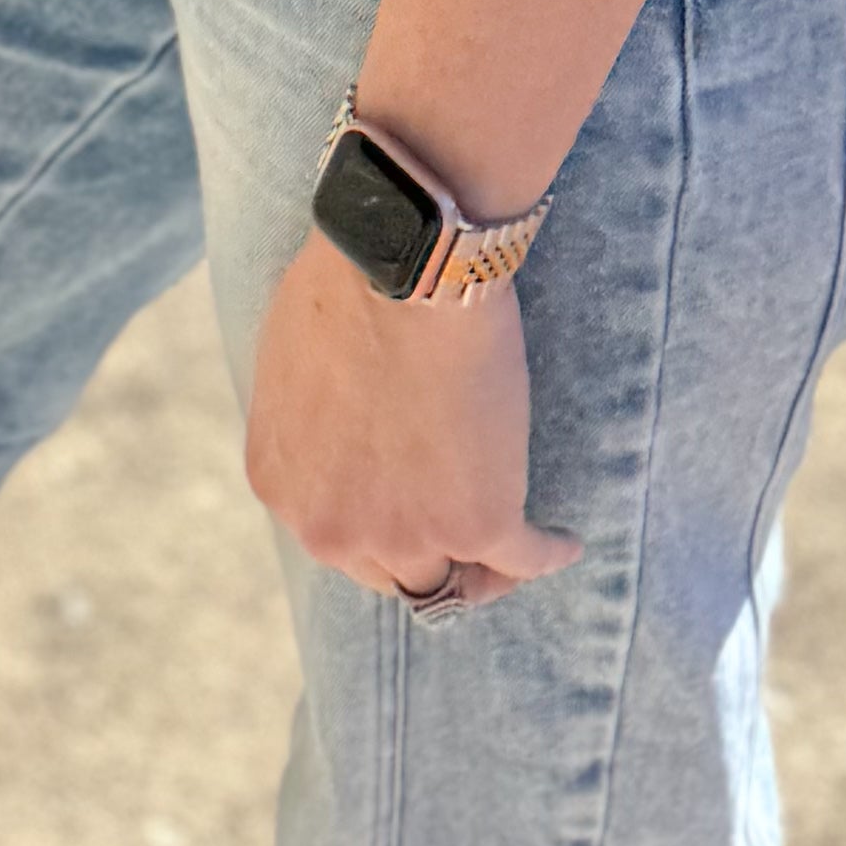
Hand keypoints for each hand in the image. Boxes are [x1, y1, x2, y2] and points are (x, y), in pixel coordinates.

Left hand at [243, 233, 579, 613]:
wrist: (406, 267)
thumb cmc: (348, 285)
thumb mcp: (291, 368)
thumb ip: (310, 425)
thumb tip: (342, 434)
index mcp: (282, 488)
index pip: (334, 537)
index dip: (376, 522)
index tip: (407, 508)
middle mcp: (332, 531)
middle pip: (388, 570)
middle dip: (423, 554)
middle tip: (460, 534)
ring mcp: (404, 535)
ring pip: (449, 579)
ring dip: (483, 567)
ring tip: (514, 546)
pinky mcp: (476, 523)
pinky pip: (521, 559)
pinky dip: (546, 554)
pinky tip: (564, 543)